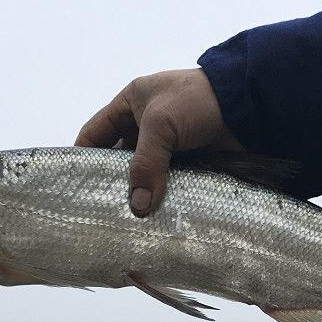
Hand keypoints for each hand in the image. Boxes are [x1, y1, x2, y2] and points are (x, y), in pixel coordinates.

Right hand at [75, 68, 242, 214]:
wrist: (249, 103)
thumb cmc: (199, 100)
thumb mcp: (162, 124)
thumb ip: (146, 163)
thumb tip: (138, 206)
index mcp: (131, 104)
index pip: (95, 133)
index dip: (82, 157)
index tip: (72, 185)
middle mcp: (146, 126)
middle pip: (119, 160)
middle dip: (112, 183)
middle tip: (101, 211)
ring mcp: (169, 147)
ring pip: (145, 176)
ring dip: (139, 195)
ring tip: (127, 221)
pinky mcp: (189, 163)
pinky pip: (168, 184)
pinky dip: (162, 199)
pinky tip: (155, 217)